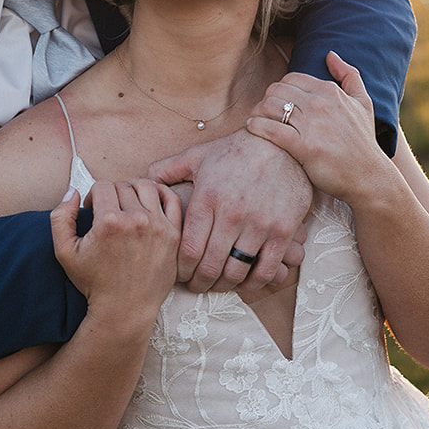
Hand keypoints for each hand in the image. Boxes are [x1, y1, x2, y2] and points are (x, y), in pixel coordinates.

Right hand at [50, 180, 181, 329]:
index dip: (93, 195)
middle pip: (123, 185)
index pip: (102, 186)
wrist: (124, 309)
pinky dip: (160, 193)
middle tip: (109, 211)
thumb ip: (61, 217)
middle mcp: (136, 220)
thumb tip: (73, 192)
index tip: (94, 210)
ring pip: (146, 186)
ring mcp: (158, 226)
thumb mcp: (64, 252)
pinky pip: (170, 198)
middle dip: (112, 194)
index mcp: (109, 222)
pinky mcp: (173, 234)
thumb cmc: (94, 283)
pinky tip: (150, 202)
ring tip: (128, 205)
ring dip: (133, 190)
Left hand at [150, 129, 310, 294]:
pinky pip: (266, 269)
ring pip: (236, 271)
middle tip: (196, 286)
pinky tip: (246, 281)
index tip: (180, 275)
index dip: (181, 270)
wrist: (283, 142)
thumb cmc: (236, 150)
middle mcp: (232, 214)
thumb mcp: (199, 155)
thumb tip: (145, 180)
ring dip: (224, 285)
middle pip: (210, 266)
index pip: (188, 249)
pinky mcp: (284, 230)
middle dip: (199, 283)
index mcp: (207, 198)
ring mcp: (259, 224)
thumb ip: (169, 169)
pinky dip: (253, 282)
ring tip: (218, 284)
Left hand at [245, 51, 390, 204]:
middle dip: (266, 99)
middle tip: (263, 112)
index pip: (291, 78)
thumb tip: (330, 54)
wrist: (368, 177)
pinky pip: (270, 129)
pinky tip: (252, 127)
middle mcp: (320, 104)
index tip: (276, 102)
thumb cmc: (363, 142)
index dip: (280, 88)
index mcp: (330, 91)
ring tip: (255, 119)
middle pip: (276, 90)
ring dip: (258, 111)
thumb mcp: (363, 103)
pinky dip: (256, 126)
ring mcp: (311, 124)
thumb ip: (349, 75)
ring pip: (270, 106)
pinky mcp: (303, 146)